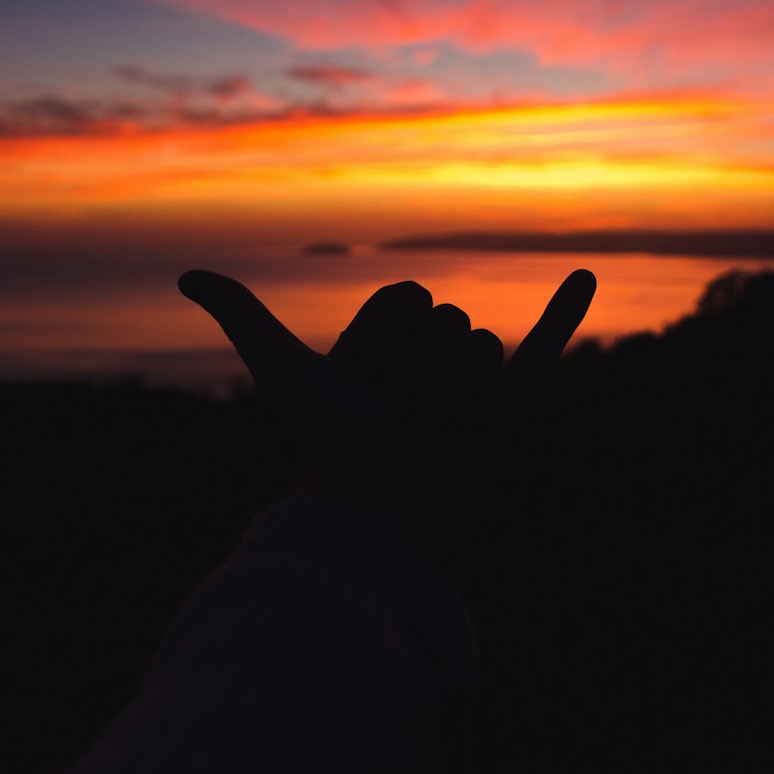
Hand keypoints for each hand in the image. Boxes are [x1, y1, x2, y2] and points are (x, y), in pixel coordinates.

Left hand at [178, 267, 594, 576]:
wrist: (372, 502)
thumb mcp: (284, 369)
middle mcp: (428, 359)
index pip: (412, 295)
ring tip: (429, 429)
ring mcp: (469, 384)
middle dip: (418, 364)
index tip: (362, 377)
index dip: (386, 332)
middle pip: (447, 320)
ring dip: (452, 387)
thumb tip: (186, 272)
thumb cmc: (327, 441)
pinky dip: (568, 316)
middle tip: (395, 411)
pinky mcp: (506, 411)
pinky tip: (587, 274)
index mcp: (389, 342)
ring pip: (480, 345)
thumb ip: (243, 316)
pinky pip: (543, 353)